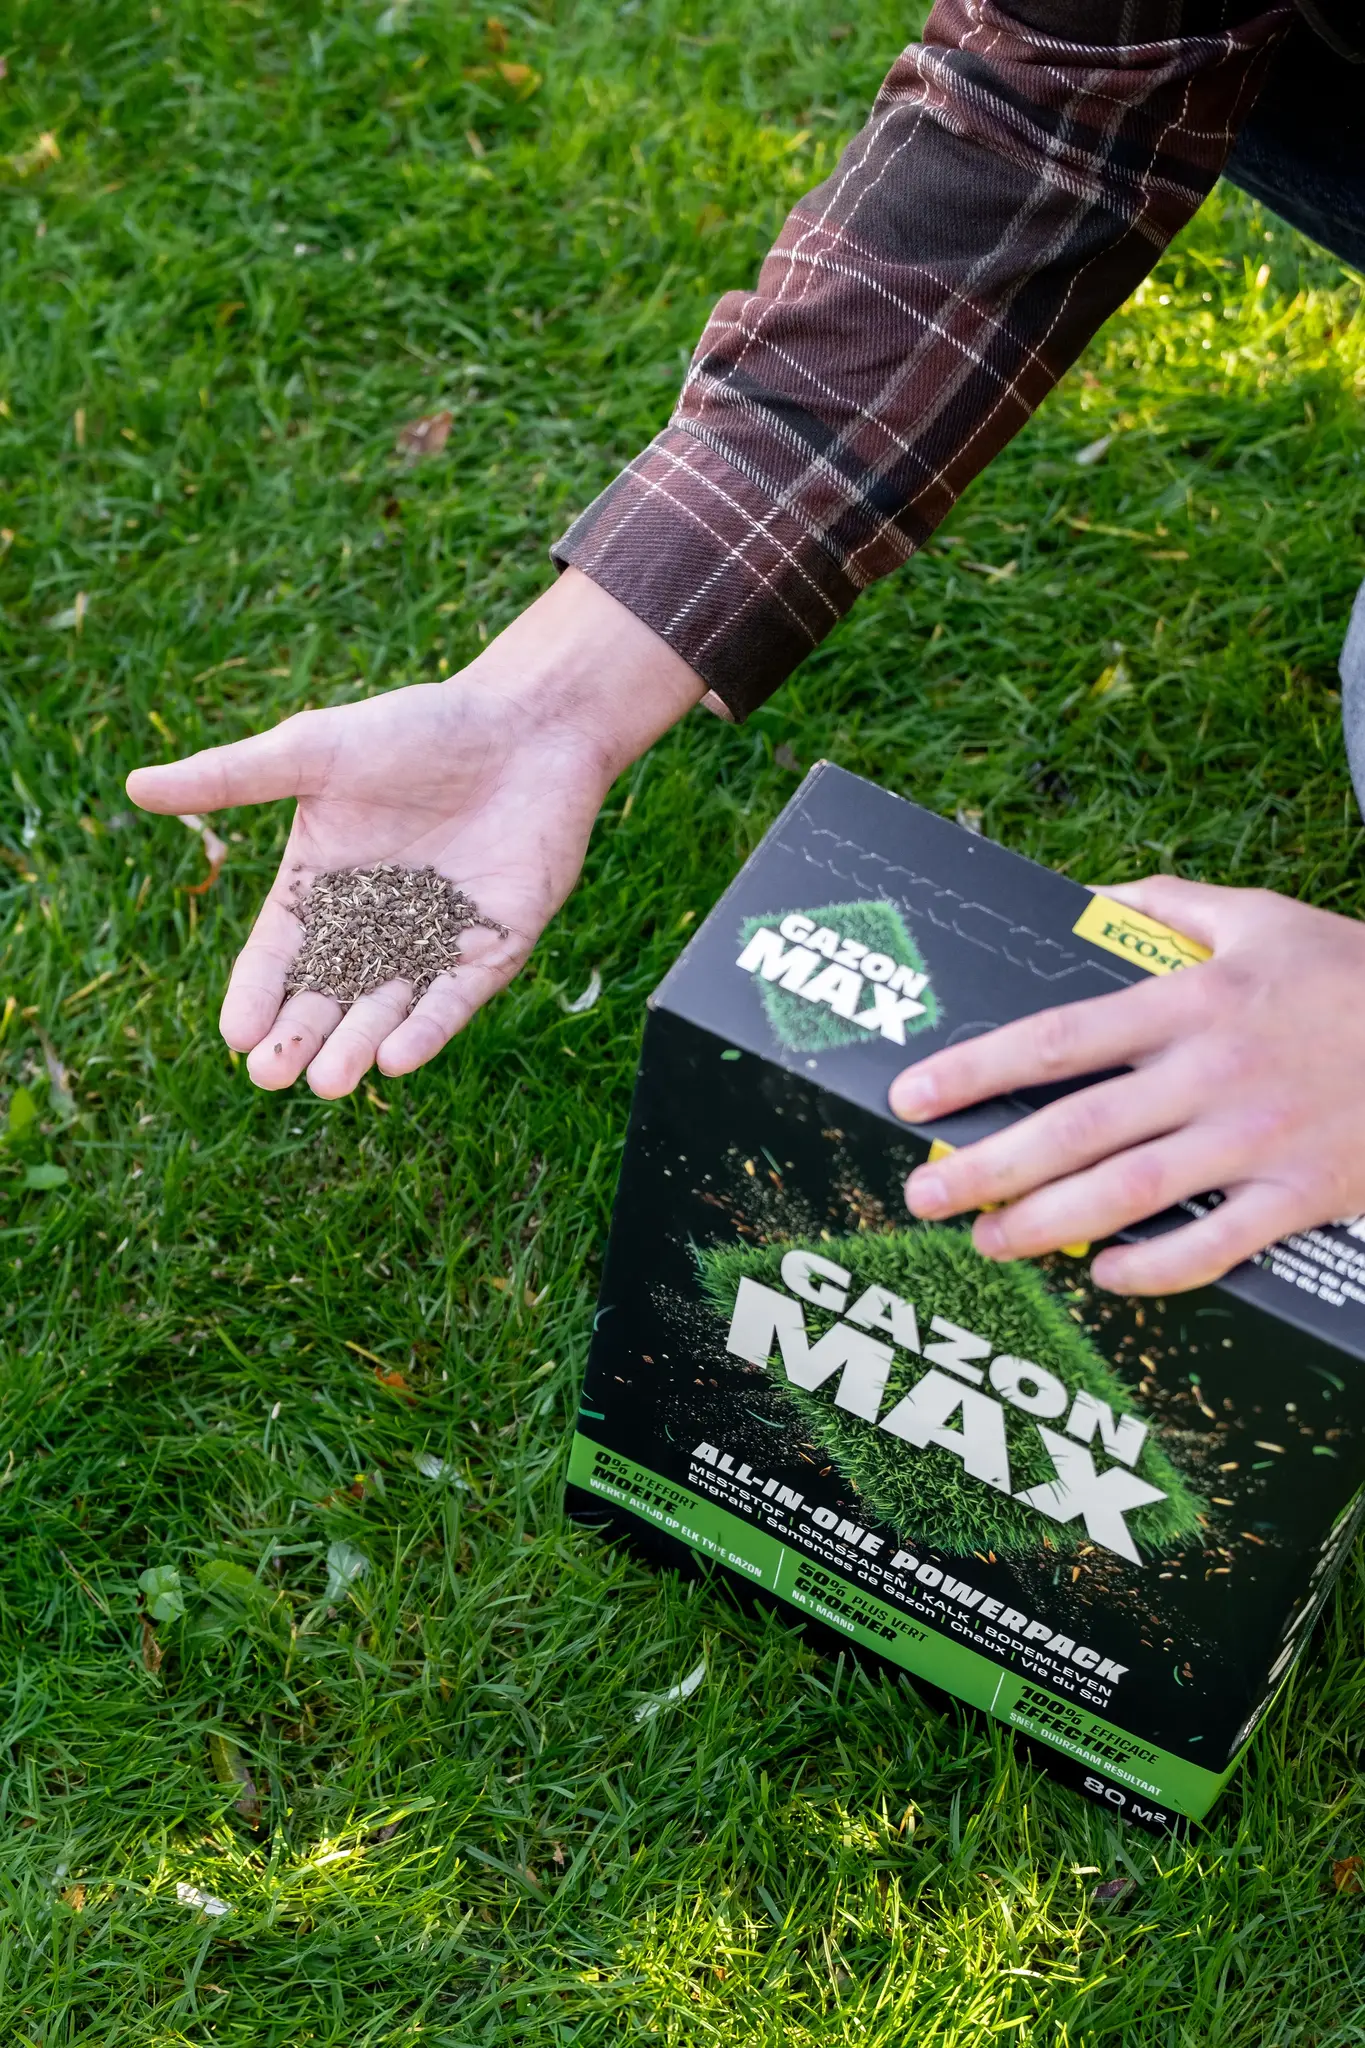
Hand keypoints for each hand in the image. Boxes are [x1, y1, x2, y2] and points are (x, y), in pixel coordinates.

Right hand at [126, 569, 704, 1095]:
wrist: (526, 723)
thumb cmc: (419, 728)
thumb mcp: (316, 750)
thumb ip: (233, 776)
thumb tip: (134, 787)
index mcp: (323, 886)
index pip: (279, 955)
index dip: (256, 994)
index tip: (234, 1034)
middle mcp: (375, 924)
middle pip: (328, 995)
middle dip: (299, 1037)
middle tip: (270, 1076)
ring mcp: (434, 941)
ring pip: (387, 1009)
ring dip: (357, 1046)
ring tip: (328, 1082)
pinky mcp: (492, 948)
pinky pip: (455, 999)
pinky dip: (429, 1029)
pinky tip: (397, 1056)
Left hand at [890, 876, 1364, 1294]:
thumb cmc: (1351, 972)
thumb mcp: (1260, 916)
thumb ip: (1166, 903)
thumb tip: (1090, 899)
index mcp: (1192, 1001)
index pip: (1057, 1038)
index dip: (976, 1069)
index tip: (913, 1096)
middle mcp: (1214, 1072)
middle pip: (1076, 1128)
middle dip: (988, 1167)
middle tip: (924, 1195)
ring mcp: (1259, 1138)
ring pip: (1130, 1194)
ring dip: (1046, 1225)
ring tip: (987, 1242)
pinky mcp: (1305, 1192)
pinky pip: (1217, 1246)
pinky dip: (1156, 1269)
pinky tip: (1106, 1275)